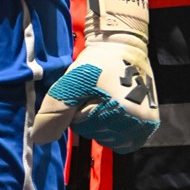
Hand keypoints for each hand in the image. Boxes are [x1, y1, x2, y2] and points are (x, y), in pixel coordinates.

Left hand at [33, 0, 158, 152]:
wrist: (123, 47)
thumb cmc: (95, 63)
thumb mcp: (70, 83)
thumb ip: (54, 111)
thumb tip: (38, 140)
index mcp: (119, 112)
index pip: (80, 125)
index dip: (77, 106)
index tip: (87, 88)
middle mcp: (137, 124)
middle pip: (95, 133)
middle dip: (89, 114)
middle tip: (97, 91)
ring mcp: (146, 126)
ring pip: (108, 137)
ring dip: (102, 121)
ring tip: (107, 97)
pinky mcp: (150, 125)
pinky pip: (123, 142)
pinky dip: (115, 130)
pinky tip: (115, 110)